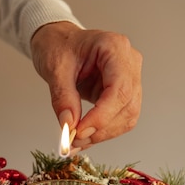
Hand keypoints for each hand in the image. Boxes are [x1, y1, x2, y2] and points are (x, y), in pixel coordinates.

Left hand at [30, 22, 141, 149]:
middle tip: (73, 140)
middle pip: (127, 105)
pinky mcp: (123, 95)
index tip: (80, 131)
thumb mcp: (55, 68)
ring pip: (127, 117)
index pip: (120, 88)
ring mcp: (129, 79)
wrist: (59, 43)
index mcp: (115, 47)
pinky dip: (101, 132)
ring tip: (75, 141)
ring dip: (102, 134)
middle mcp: (129, 63)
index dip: (102, 115)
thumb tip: (69, 125)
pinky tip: (83, 138)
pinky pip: (119, 119)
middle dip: (101, 128)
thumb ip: (63, 97)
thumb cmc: (59, 46)